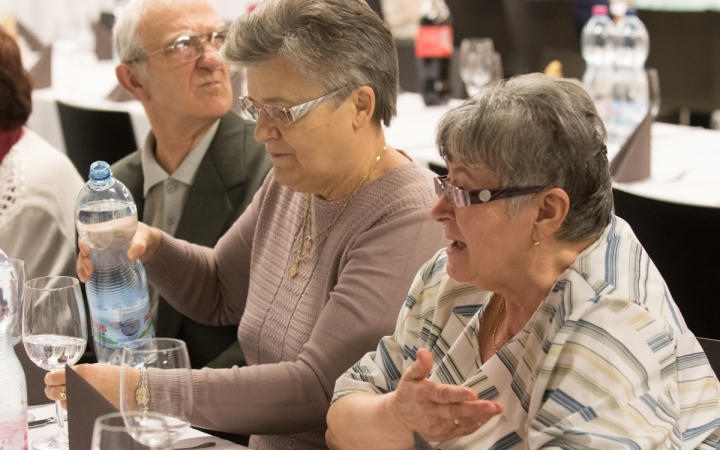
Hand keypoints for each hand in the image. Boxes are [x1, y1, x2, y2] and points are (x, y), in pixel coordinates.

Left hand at [44, 363, 137, 409]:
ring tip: (75, 394)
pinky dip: (74, 405)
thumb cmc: (117, 376)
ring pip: (61, 402)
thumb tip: (64, 376)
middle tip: (57, 387)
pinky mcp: (84, 411)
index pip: (52, 377)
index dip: (50, 378)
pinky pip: (72, 409)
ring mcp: (79, 401)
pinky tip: (83, 400)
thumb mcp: (96, 367)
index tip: (52, 378)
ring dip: (64, 398)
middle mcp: (76, 387)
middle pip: (51, 392)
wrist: (131, 389)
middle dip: (52, 389)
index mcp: (79, 373)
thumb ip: (77, 372)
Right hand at [77, 222, 161, 281]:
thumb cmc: (142, 236)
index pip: (87, 234)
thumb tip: (131, 258)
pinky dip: (85, 271)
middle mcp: (99, 239)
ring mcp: (100, 250)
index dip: (83, 242)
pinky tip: (85, 279)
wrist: (147, 243)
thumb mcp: (142, 238)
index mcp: (105, 230)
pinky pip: (90, 264)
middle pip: (84, 247)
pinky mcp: (103, 259)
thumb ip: (139, 246)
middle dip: (83, 259)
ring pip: (85, 257)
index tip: (86, 251)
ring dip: (82, 267)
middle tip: (89, 269)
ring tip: (85, 278)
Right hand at [387, 349, 502, 441]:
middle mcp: (432, 412)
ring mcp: (439, 425)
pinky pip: (463, 430)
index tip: (472, 393)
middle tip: (493, 405)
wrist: (400, 420)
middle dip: (476, 409)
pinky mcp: (445, 434)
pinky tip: (488, 416)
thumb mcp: (410, 377)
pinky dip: (477, 424)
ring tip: (496, 409)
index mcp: (424, 396)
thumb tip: (424, 352)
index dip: (458, 395)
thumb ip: (420, 366)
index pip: (443, 395)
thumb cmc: (408, 394)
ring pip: (462, 422)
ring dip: (481, 416)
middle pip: (456, 411)